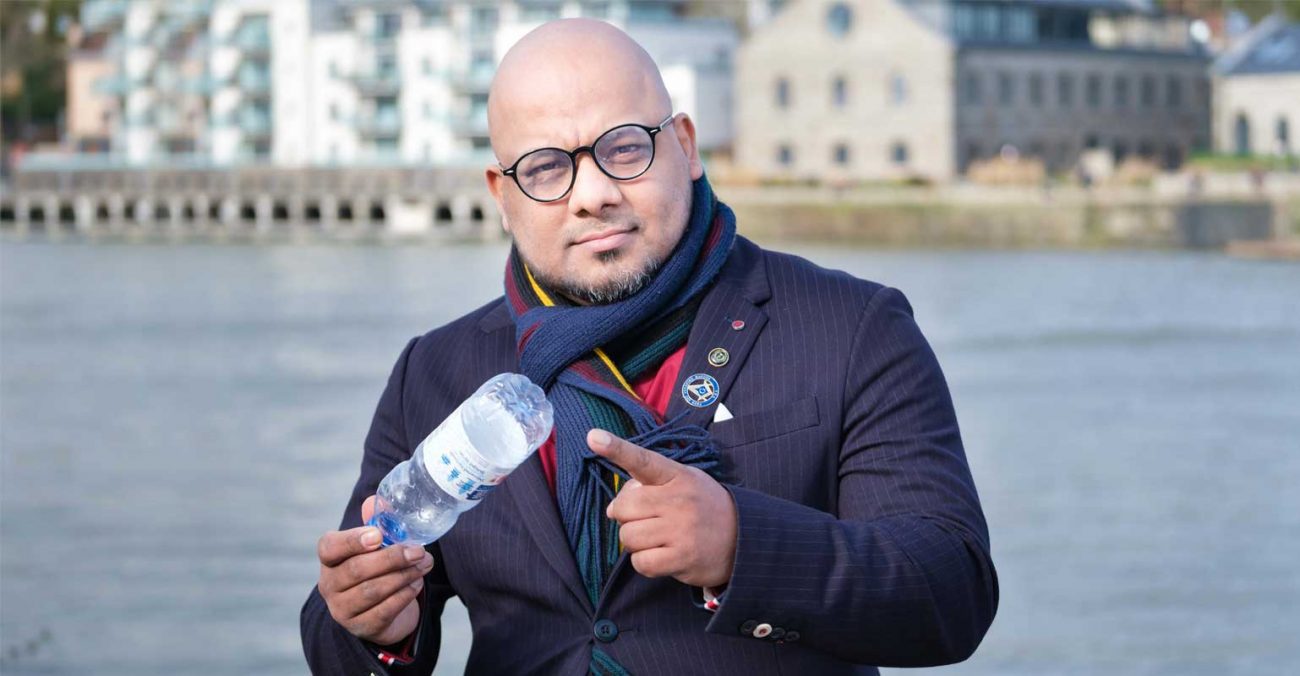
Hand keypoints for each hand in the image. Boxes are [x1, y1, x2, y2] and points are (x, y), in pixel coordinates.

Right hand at [316, 495, 433, 644]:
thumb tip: (379, 501)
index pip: (329, 547)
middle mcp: (329, 585)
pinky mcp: (361, 627)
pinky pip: (384, 611)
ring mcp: (342, 609)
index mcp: (330, 559)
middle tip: (418, 550)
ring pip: (373, 591)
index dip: (352, 541)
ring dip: (403, 575)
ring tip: (424, 565)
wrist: (379, 610)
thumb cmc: (375, 568)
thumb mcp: (374, 545)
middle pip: (357, 569)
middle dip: (392, 558)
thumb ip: (375, 522)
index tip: (378, 536)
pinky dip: (404, 595)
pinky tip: (416, 583)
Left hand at [588, 428, 737, 587]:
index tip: (593, 437)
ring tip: (656, 538)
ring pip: (628, 537)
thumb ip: (649, 485)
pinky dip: (644, 562)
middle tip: (643, 519)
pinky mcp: (682, 559)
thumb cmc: (703, 506)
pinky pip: (640, 562)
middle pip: (623, 508)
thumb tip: (611, 508)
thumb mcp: (684, 482)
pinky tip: (660, 556)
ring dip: (634, 541)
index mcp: (677, 476)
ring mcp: (681, 531)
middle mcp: (679, 501)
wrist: (744, 538)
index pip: (643, 460)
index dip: (616, 449)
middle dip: (624, 516)